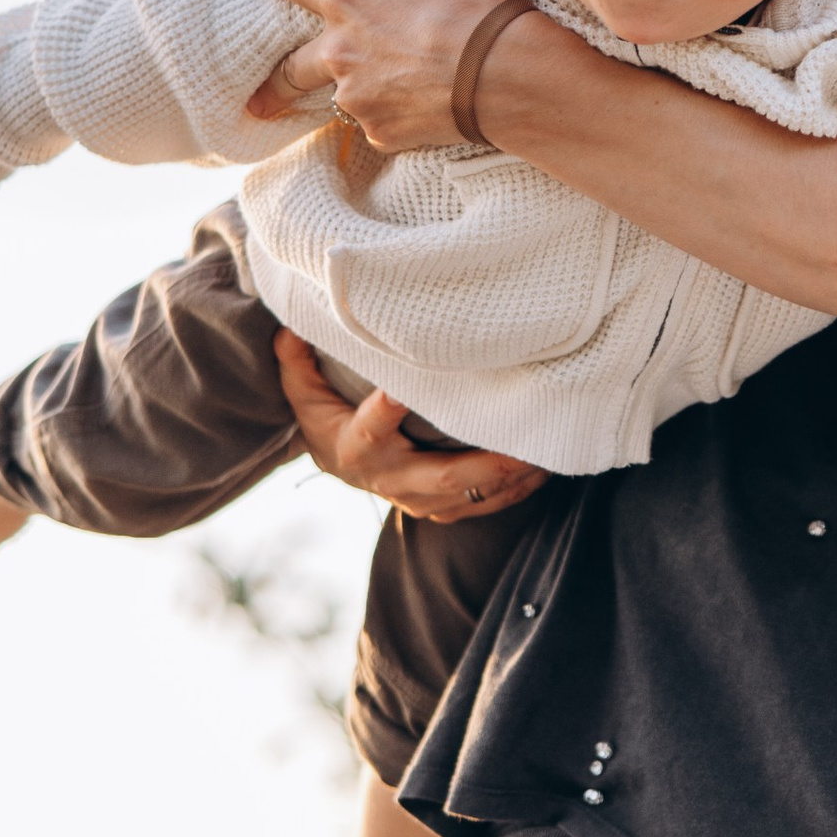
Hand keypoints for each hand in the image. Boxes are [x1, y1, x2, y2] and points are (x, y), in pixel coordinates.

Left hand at [246, 0, 548, 147]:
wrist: (504, 74)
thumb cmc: (479, 0)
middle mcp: (340, 51)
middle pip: (291, 70)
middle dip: (273, 85)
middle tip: (259, 101)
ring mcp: (358, 96)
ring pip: (346, 97)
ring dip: (358, 91)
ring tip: (386, 91)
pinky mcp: (382, 132)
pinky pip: (380, 125)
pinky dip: (394, 117)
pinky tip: (419, 109)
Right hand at [274, 332, 547, 524]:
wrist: (340, 463)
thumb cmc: (327, 415)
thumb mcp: (304, 390)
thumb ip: (297, 361)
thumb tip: (289, 329)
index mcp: (356, 447)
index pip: (372, 428)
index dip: (388, 411)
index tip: (404, 390)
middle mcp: (391, 479)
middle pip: (443, 478)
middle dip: (485, 464)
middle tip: (522, 443)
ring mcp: (420, 499)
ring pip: (471, 496)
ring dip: (511, 478)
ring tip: (547, 452)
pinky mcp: (443, 507)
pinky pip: (485, 505)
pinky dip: (516, 490)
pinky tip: (544, 467)